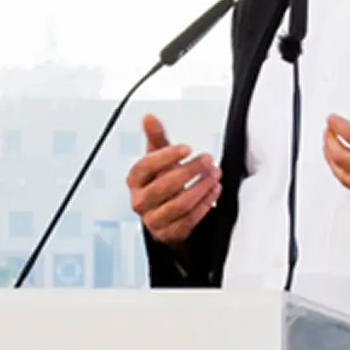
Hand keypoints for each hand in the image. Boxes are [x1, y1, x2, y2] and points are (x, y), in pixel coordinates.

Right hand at [127, 114, 222, 245]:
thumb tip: (148, 117)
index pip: (145, 167)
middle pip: (164, 186)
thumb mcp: (158, 158)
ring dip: (201, 188)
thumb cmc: (161, 181)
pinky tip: (214, 191)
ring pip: (179, 204)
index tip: (187, 148)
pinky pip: (189, 220)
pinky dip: (205, 204)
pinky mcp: (169, 233)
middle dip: (190, 171)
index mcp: (134, 180)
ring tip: (215, 175)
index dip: (166, 156)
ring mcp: (153, 219)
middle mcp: (140, 201)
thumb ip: (155, 138)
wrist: (164, 214)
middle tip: (208, 160)